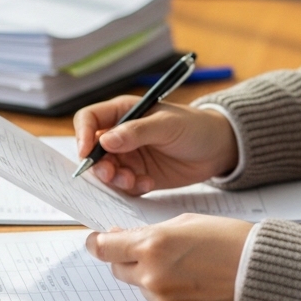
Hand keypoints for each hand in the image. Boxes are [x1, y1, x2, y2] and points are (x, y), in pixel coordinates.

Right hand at [73, 96, 237, 194]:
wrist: (218, 148)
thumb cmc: (195, 126)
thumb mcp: (167, 125)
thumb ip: (136, 132)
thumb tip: (105, 141)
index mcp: (123, 112)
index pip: (89, 119)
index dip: (82, 135)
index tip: (85, 153)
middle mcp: (120, 134)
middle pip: (93, 151)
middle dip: (99, 165)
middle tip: (112, 174)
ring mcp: (129, 156)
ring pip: (106, 171)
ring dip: (115, 179)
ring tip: (135, 180)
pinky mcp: (139, 175)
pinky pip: (124, 186)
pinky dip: (131, 188)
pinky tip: (148, 183)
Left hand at [86, 214, 251, 300]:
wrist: (261, 272)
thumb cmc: (228, 239)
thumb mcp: (185, 222)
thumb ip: (150, 232)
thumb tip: (123, 238)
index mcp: (152, 246)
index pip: (104, 248)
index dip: (97, 243)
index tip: (97, 240)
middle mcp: (152, 276)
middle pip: (118, 270)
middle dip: (127, 259)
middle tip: (147, 249)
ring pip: (142, 287)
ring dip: (152, 276)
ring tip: (185, 266)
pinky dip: (171, 293)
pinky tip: (194, 283)